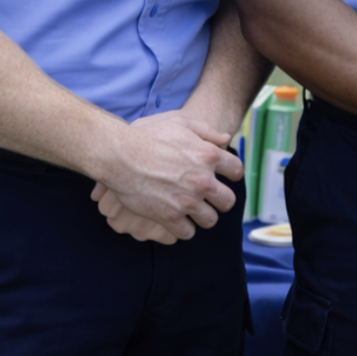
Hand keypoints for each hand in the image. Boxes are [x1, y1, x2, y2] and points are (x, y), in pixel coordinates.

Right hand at [88, 110, 244, 240]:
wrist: (120, 155)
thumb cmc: (148, 136)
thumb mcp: (180, 122)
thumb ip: (207, 131)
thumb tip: (226, 140)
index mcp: (209, 156)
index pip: (237, 171)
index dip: (232, 174)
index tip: (225, 178)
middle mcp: (203, 180)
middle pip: (228, 201)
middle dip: (221, 201)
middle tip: (211, 199)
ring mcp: (187, 201)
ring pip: (210, 220)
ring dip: (203, 216)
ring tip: (194, 211)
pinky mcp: (169, 217)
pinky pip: (187, 233)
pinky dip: (183, 228)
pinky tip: (177, 220)